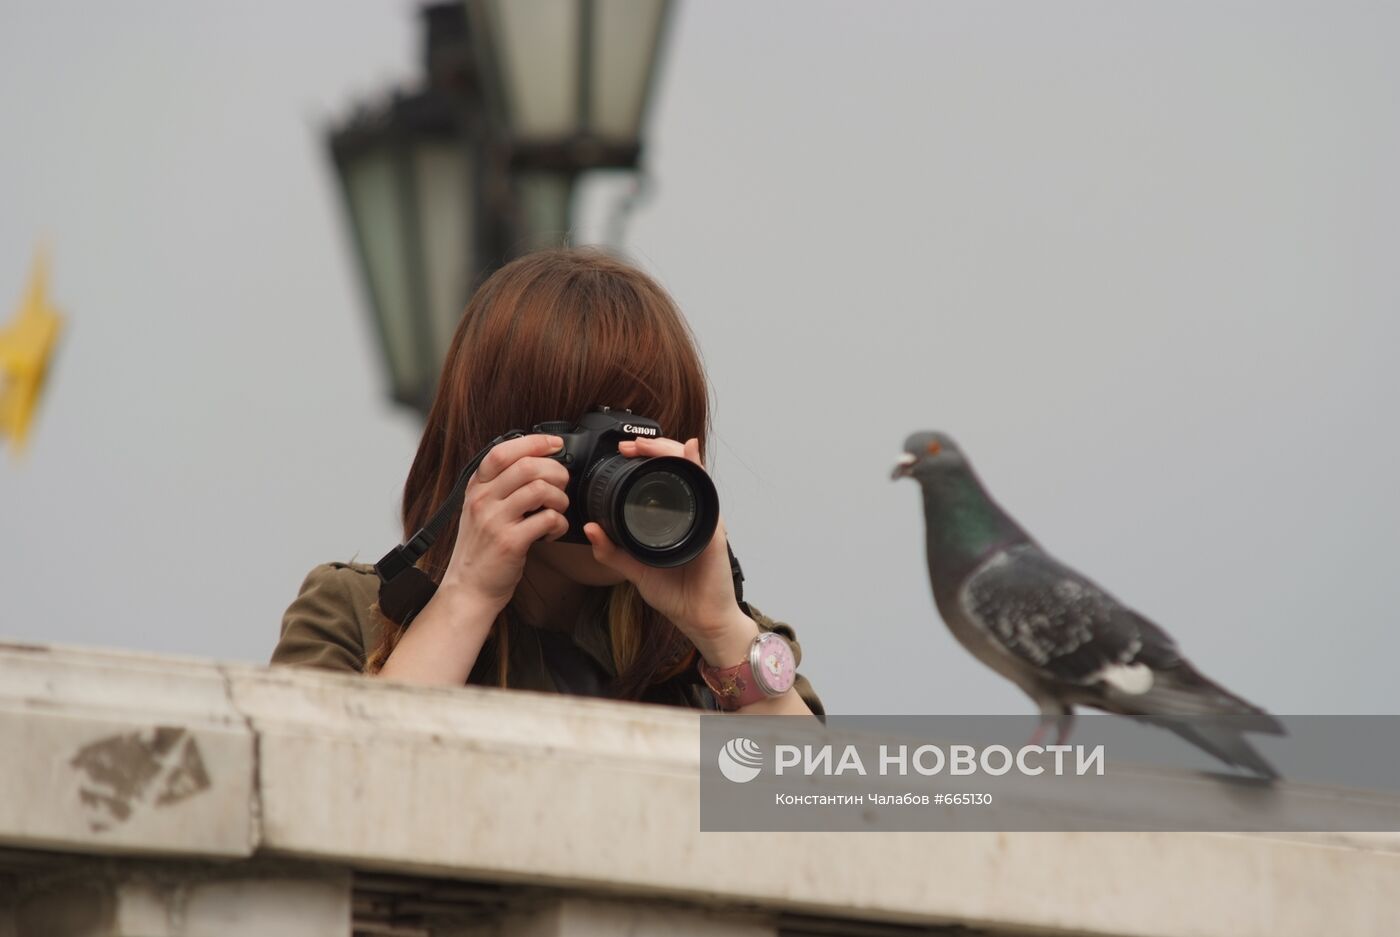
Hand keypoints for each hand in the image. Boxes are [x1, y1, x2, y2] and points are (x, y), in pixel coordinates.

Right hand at [441, 433, 571, 613]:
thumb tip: (535, 462)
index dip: (534, 442)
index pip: (502, 451)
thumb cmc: (481, 549)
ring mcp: (494, 521)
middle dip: (556, 472)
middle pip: (527, 466)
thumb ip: (500, 486)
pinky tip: (552, 532)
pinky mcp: (510, 542)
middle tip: (561, 486)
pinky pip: (547, 519)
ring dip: (559, 498)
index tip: (555, 445)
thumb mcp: (481, 510)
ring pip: (540, 490)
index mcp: (477, 487)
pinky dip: (559, 524)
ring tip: (556, 510)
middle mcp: (482, 500)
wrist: (469, 588)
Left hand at [582, 436, 758, 665]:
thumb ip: (612, 551)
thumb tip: (591, 529)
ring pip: (691, 469)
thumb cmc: (677, 594)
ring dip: (670, 450)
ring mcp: (704, 516)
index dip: (644, 458)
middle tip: (630, 444)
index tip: (623, 451)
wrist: (701, 619)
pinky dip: (697, 467)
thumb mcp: (635, 570)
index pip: (662, 477)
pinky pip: (706, 489)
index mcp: (674, 517)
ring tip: (649, 444)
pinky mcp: (712, 525)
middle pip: (678, 465)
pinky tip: (689, 452)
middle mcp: (691, 511)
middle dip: (654, 447)